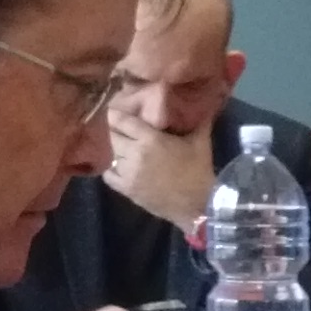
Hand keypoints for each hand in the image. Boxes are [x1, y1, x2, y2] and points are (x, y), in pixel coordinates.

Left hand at [105, 104, 217, 232]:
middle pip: (112, 135)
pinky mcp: (126, 188)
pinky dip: (111, 169)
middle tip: (117, 127)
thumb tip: (201, 104)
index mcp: (150, 139)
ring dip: (114, 149)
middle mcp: (134, 153)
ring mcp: (127, 172)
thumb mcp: (200, 143)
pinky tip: (118, 166)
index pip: (121, 120)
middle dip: (113, 129)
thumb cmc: (199, 172)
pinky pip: (108, 174)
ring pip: (109, 153)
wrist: (198, 205)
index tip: (114, 109)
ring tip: (120, 146)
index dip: (115, 113)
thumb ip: (198, 121)